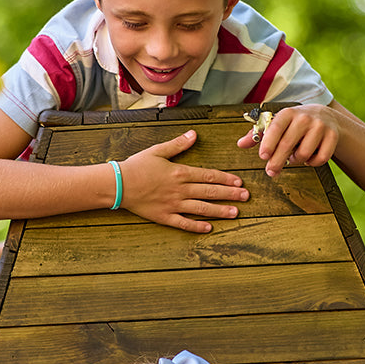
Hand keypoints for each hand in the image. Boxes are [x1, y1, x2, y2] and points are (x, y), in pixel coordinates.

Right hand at [119, 130, 248, 232]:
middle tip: (246, 197)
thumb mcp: (157, 151)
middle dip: (230, 194)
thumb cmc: (136, 166)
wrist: (118, 184)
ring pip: (201, 208)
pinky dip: (197, 226)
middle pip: (210, 192)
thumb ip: (178, 144)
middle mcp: (180, 190)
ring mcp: (173, 204)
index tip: (239, 182)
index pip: (209, 175)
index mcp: (180, 173)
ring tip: (235, 212)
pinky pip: (184, 223)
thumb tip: (194, 135)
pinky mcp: (164, 216)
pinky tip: (209, 228)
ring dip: (220, 210)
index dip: (226, 179)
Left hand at [237, 104, 337, 178]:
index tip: (263, 156)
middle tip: (271, 172)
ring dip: (296, 161)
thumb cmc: (293, 123)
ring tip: (293, 157)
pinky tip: (309, 157)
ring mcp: (320, 126)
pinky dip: (312, 163)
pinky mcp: (333, 136)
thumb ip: (257, 134)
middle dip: (277, 161)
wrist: (325, 116)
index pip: (276, 128)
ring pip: (304, 154)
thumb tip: (240, 144)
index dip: (269, 143)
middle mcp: (304, 118)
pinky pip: (321, 159)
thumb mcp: (276, 124)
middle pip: (288, 144)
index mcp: (287, 113)